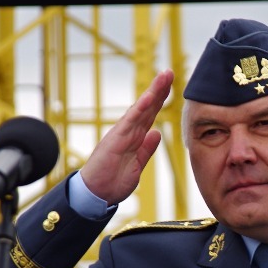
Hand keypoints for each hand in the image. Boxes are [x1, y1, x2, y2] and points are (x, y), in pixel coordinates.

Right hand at [79, 69, 173, 205]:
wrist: (96, 195)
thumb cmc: (113, 181)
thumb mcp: (137, 165)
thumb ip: (146, 149)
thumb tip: (156, 133)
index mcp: (134, 137)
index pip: (150, 115)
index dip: (160, 100)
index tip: (171, 85)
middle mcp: (128, 131)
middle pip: (147, 107)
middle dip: (159, 89)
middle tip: (169, 72)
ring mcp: (122, 133)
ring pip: (140, 109)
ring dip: (153, 92)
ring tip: (163, 76)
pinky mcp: (115, 139)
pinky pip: (130, 121)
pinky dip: (140, 108)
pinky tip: (150, 96)